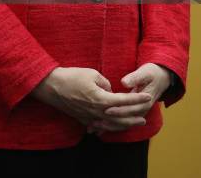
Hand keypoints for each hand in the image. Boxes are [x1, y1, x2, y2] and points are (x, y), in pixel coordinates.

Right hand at [30, 67, 151, 128]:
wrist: (52, 87)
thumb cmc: (72, 77)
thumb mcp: (92, 73)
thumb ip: (105, 83)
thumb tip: (110, 90)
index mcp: (101, 99)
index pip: (124, 100)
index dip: (137, 99)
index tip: (148, 97)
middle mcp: (97, 111)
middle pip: (120, 117)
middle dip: (134, 116)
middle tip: (145, 117)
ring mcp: (90, 117)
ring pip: (111, 124)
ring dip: (125, 125)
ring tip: (135, 124)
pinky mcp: (83, 119)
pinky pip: (100, 126)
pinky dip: (110, 128)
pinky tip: (114, 127)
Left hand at [87, 63, 170, 134]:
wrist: (162, 78)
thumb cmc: (152, 73)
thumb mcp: (145, 72)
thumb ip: (135, 78)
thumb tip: (125, 82)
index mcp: (145, 101)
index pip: (129, 109)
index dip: (118, 110)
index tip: (106, 109)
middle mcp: (142, 110)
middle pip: (124, 119)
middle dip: (109, 121)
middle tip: (95, 121)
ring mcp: (138, 113)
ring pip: (122, 124)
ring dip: (108, 126)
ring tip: (94, 127)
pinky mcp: (134, 112)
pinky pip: (122, 122)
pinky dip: (111, 126)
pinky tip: (99, 128)